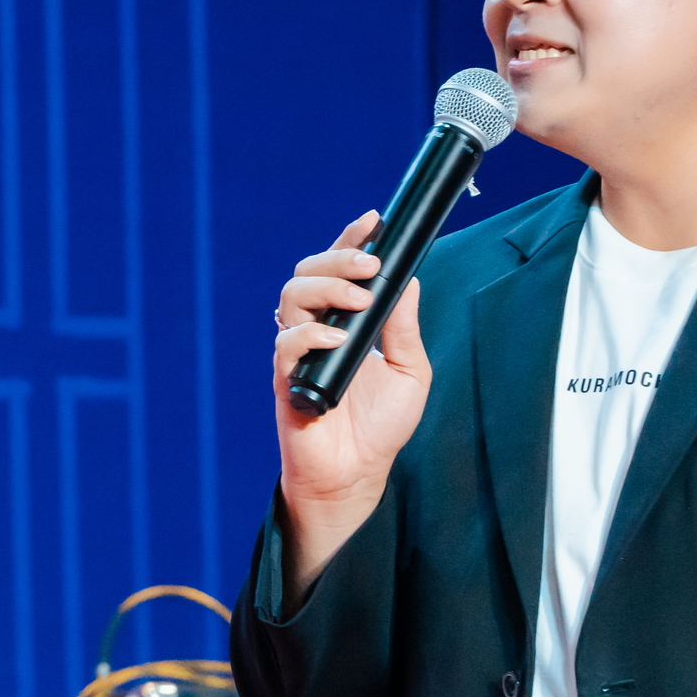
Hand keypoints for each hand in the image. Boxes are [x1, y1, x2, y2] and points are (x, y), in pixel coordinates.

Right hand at [274, 212, 432, 589]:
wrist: (357, 474)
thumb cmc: (380, 427)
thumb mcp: (411, 371)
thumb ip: (405, 327)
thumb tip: (411, 280)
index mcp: (344, 322)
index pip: (339, 269)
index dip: (350, 241)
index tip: (373, 222)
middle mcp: (316, 329)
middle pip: (308, 272)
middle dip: (338, 259)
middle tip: (371, 266)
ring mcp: (298, 352)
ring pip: (291, 296)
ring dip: (327, 289)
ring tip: (359, 301)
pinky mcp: (286, 379)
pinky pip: (285, 343)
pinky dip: (308, 334)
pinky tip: (335, 338)